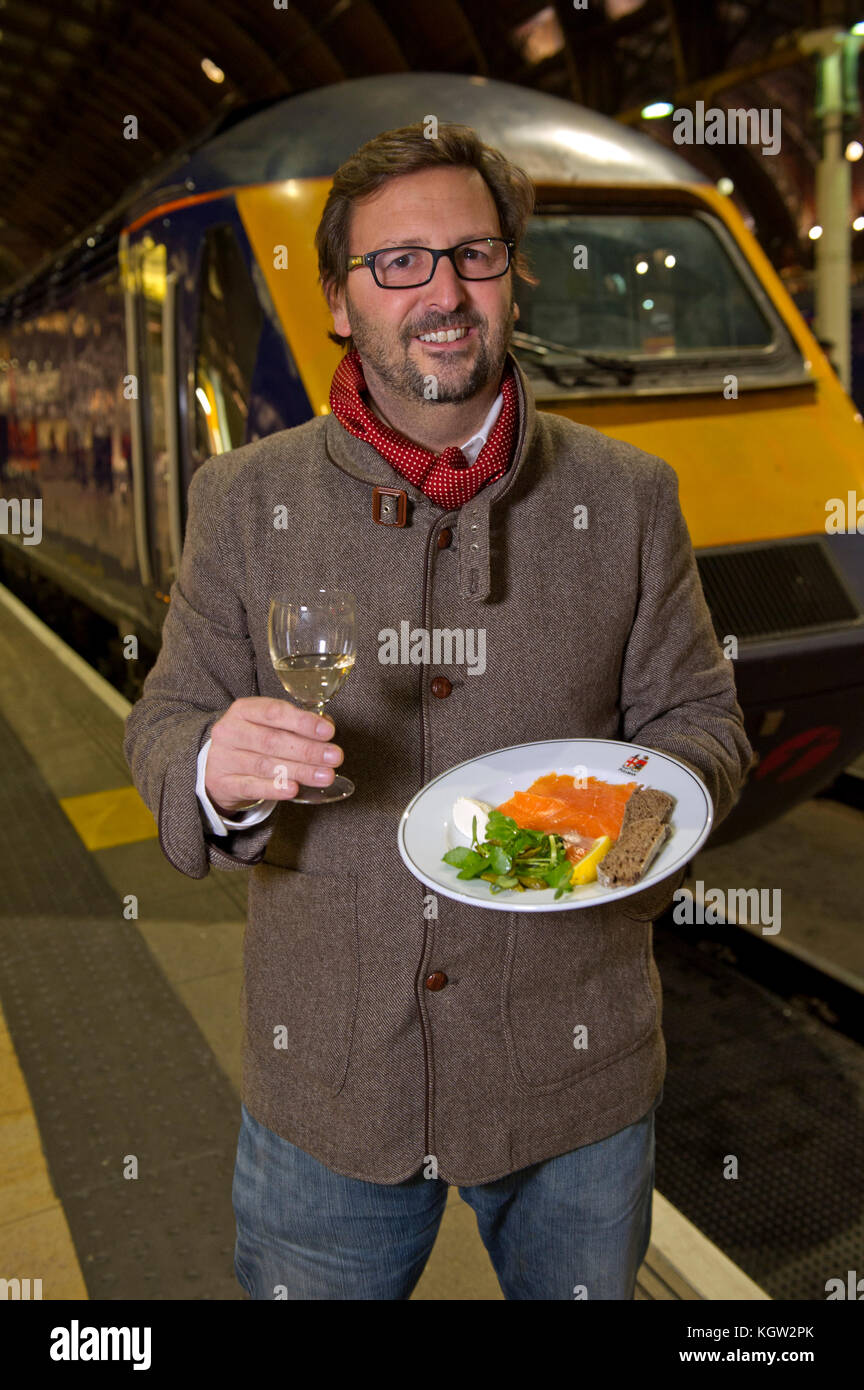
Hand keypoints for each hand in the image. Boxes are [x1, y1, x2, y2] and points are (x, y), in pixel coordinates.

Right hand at [205, 697, 343, 814]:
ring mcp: (224, 758)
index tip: (328, 732)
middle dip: (308, 750)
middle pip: (272, 740)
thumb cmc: (251, 741)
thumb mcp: (267, 725)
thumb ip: (296, 724)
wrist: (216, 767)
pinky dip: (274, 789)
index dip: (303, 722)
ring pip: (265, 765)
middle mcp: (230, 731)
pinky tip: (294, 789)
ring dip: (300, 771)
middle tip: (335, 757)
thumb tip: (327, 726)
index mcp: (243, 710)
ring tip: (325, 776)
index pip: (274, 712)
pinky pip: (251, 786)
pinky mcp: (223, 783)